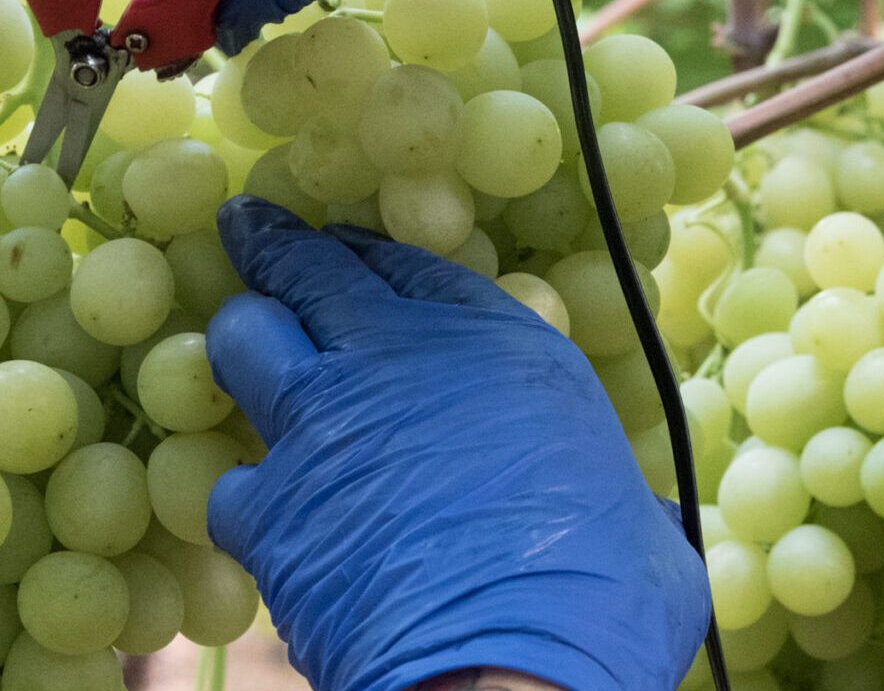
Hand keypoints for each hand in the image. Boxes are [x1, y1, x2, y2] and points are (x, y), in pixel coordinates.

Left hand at [202, 198, 706, 690]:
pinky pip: (227, 480)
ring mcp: (321, 427)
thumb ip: (626, 497)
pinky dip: (242, 491)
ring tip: (239, 343)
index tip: (350, 254)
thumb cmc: (603, 594)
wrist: (513, 665)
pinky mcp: (267, 506)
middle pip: (310, 273)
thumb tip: (656, 528)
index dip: (373, 257)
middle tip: (250, 235)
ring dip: (243, 341)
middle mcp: (397, 361)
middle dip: (276, 252)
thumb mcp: (640, 519)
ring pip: (243, 339)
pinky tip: (258, 510)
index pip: (413, 267)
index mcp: (500, 346)